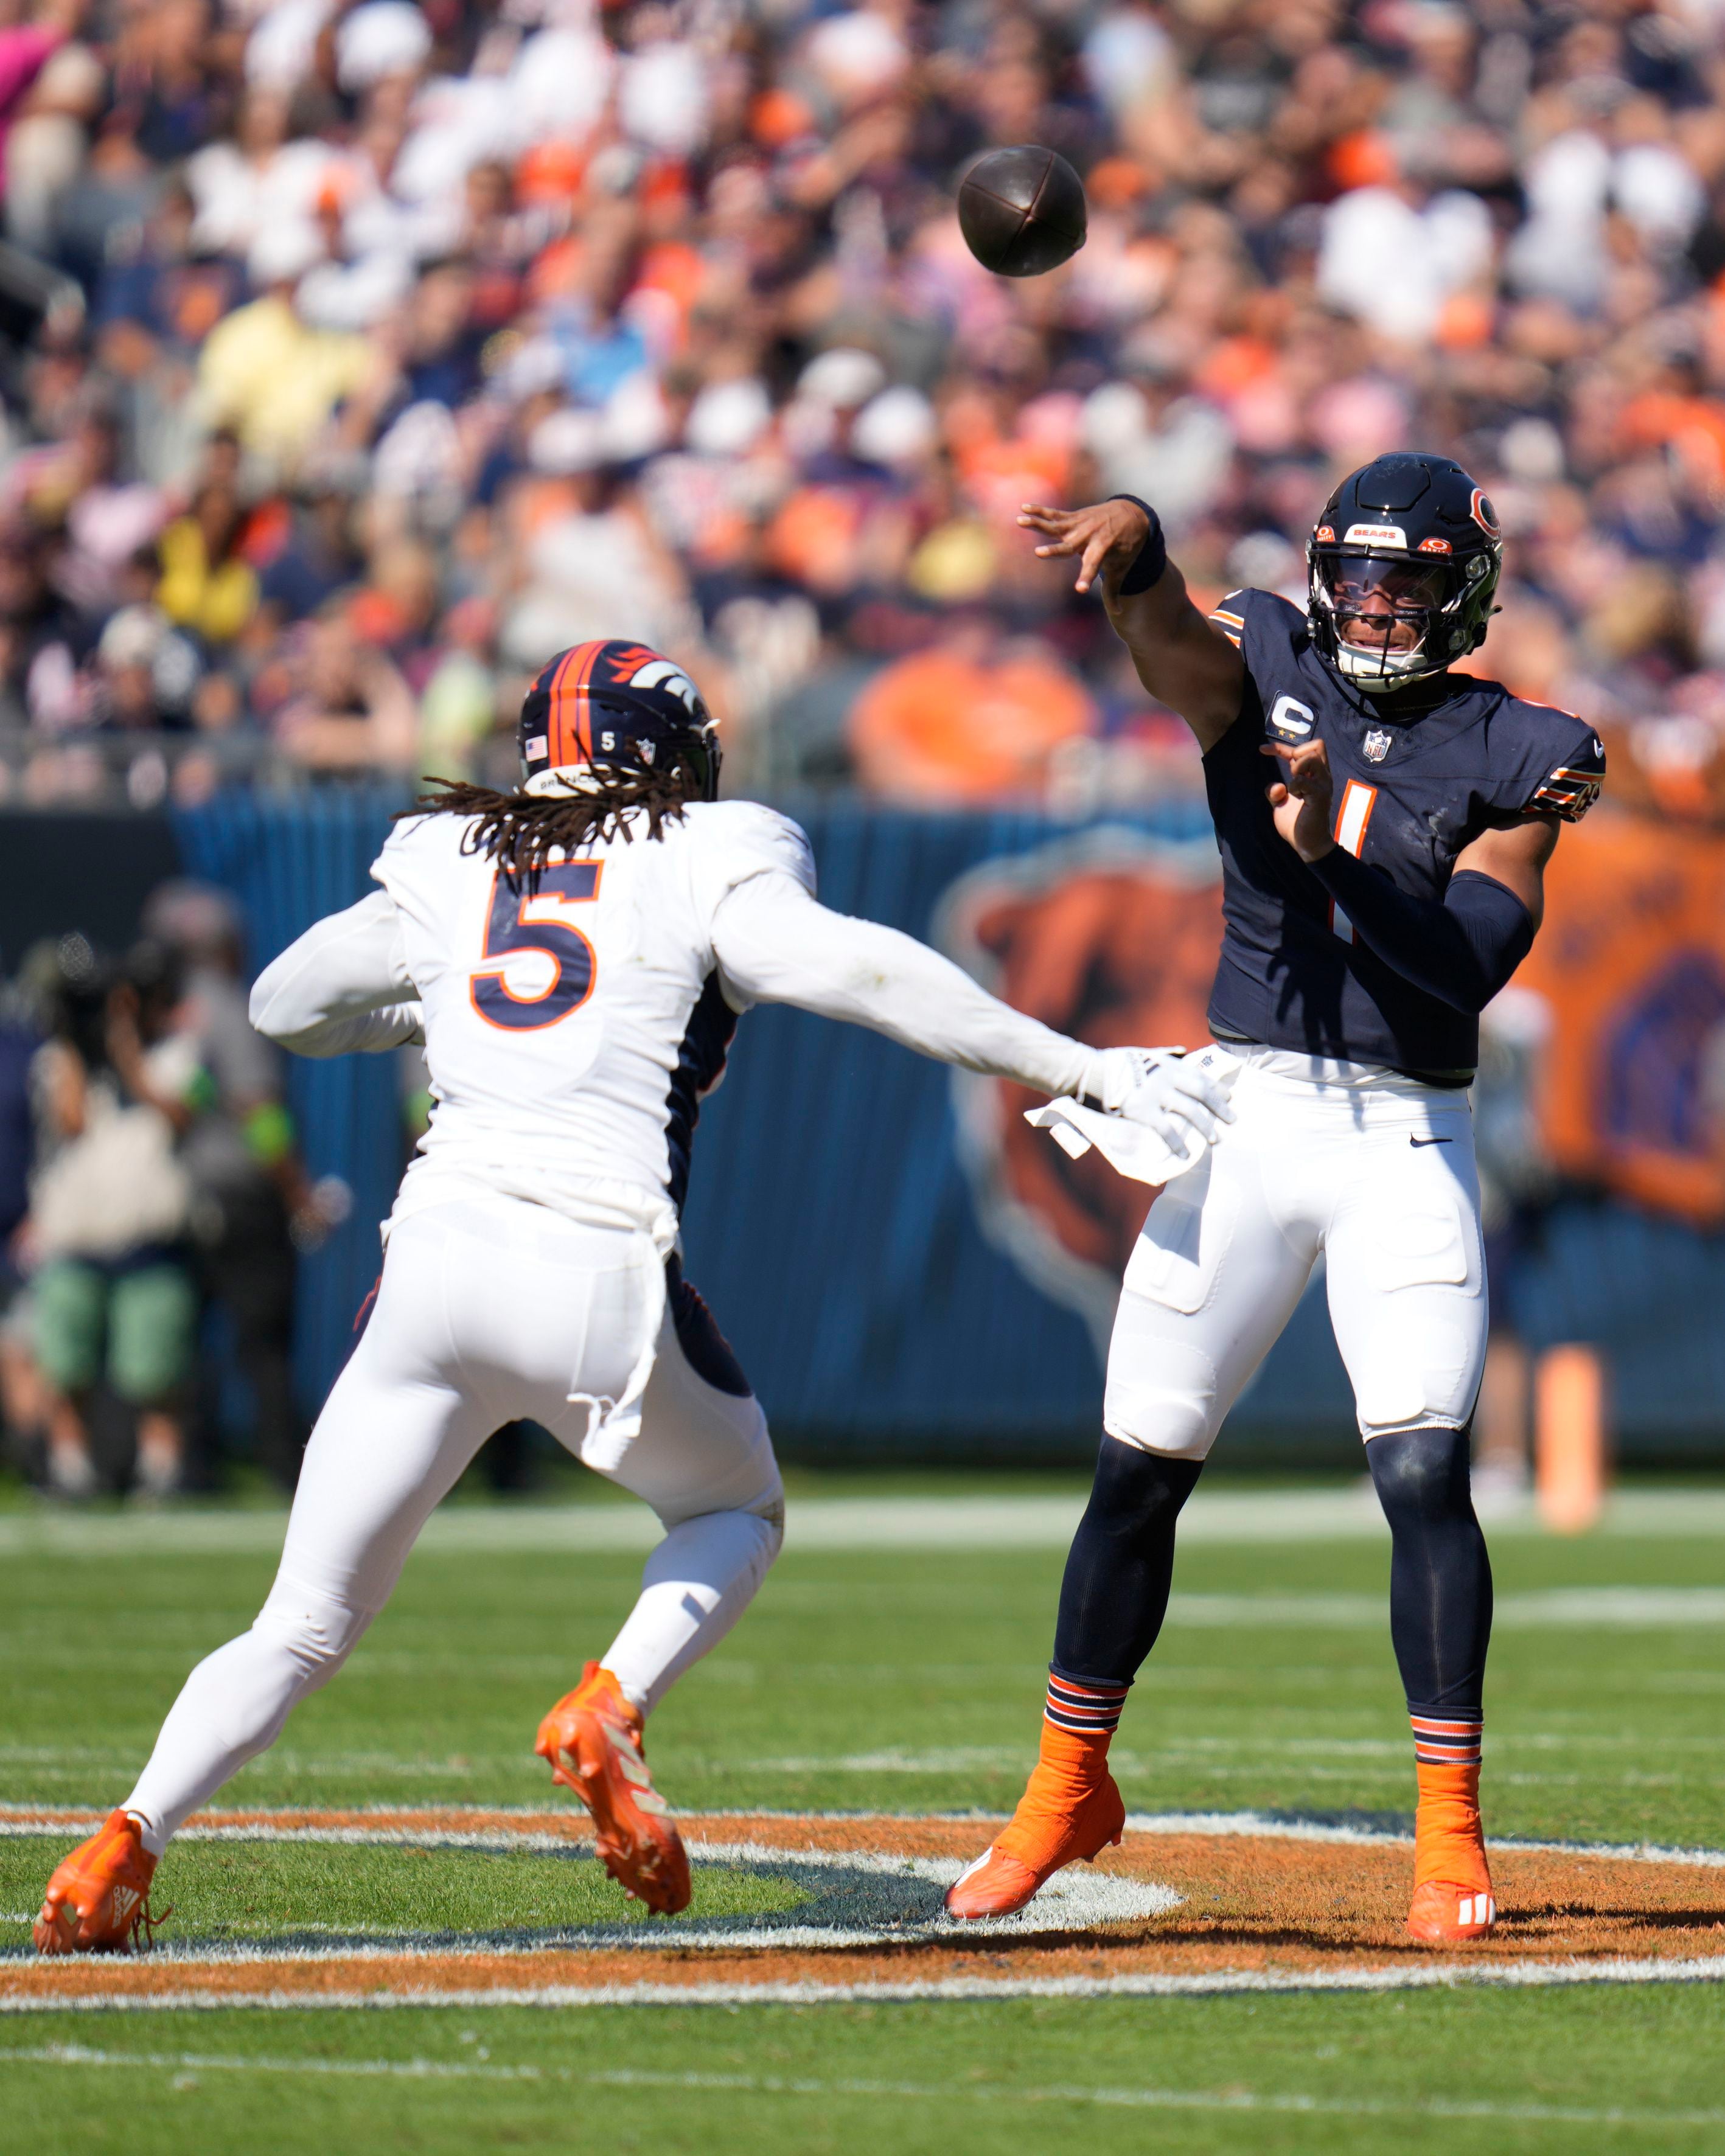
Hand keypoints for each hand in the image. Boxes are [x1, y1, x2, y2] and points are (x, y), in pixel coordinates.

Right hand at [1019, 499, 1149, 597]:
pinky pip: (1054, 514)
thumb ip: (1114, 590)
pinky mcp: (1074, 517)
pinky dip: (1039, 510)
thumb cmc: (1125, 546)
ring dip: (1037, 523)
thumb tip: (1119, 613)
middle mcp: (1089, 537)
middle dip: (1054, 550)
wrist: (1131, 514)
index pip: (1093, 567)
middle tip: (1038, 553)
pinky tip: (1023, 507)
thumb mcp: (1122, 567)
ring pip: (1056, 525)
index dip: (1086, 578)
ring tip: (1020, 520)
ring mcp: (1080, 525)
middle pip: (1068, 545)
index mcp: (1102, 551)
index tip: (1079, 590)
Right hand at [1079, 1046, 1236, 1147]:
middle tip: (1232, 1121)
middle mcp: (1167, 1078)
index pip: (1200, 1076)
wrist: (1091, 1072)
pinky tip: (1185, 1154)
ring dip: (1205, 1126)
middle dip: (1219, 1109)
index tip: (1229, 1099)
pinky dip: (1177, 1143)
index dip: (1216, 1089)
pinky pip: (1166, 1129)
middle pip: (1201, 1093)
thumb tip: (1181, 1050)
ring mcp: (1156, 1094)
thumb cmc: (1115, 1062)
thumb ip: (1165, 1053)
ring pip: (1189, 1111)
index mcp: (1169, 1064)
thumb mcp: (1145, 1053)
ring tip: (1215, 1140)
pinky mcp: (1143, 1111)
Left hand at [1261, 738, 1335, 861]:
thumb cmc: (1296, 824)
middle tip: (1288, 771)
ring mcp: (1323, 786)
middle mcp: (1322, 777)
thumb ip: (1274, 792)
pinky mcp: (1319, 797)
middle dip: (1296, 751)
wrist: (1307, 844)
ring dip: (1296, 765)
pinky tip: (1294, 796)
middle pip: (1318, 745)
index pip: (1303, 750)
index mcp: (1313, 776)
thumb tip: (1276, 786)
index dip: (1280, 747)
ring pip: (1313, 757)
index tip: (1262, 749)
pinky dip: (1294, 785)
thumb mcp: (1280, 804)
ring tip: (1292, 785)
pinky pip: (1304, 781)